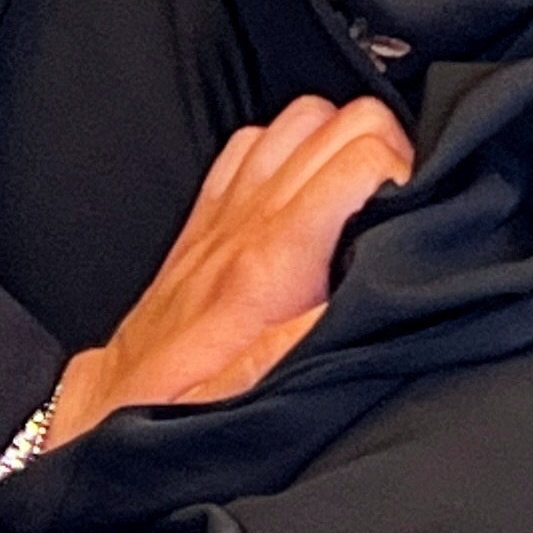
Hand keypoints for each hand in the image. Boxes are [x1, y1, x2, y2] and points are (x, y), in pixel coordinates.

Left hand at [49, 95, 413, 445]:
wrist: (112, 410)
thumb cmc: (183, 414)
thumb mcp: (254, 401)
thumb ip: (304, 348)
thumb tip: (365, 300)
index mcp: (271, 263)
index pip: (361, 158)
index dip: (409, 173)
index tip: (420, 213)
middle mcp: (249, 221)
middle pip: (343, 121)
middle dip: (390, 147)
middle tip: (403, 200)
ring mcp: (226, 210)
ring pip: (303, 118)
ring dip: (341, 140)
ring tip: (363, 190)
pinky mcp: (207, 216)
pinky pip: (253, 141)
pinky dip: (289, 147)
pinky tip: (305, 187)